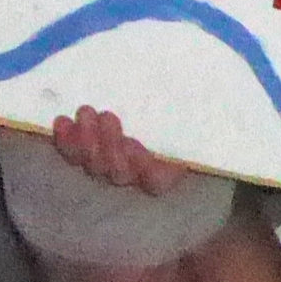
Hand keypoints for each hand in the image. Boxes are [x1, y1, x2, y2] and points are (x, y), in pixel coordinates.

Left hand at [49, 106, 189, 194]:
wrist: (165, 99)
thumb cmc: (197, 106)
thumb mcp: (202, 117)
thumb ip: (203, 123)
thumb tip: (220, 106)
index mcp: (172, 168)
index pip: (157, 182)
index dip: (144, 170)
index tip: (136, 146)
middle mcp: (142, 174)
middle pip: (120, 176)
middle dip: (109, 149)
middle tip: (108, 117)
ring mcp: (115, 166)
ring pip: (95, 168)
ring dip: (86, 142)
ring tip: (85, 112)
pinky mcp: (91, 153)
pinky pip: (74, 157)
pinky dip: (66, 142)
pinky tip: (60, 122)